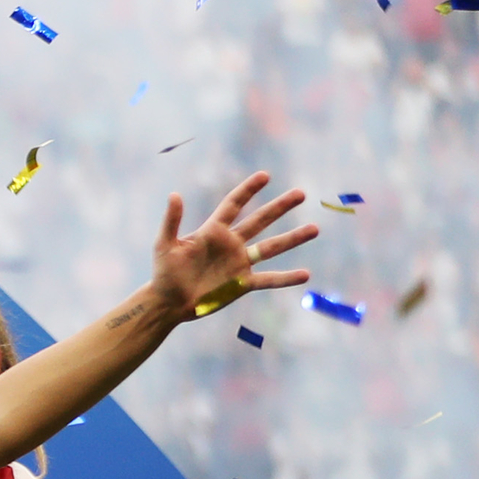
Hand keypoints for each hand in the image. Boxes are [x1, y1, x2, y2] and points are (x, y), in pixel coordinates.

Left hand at [152, 171, 318, 319]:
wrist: (168, 303)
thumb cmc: (164, 272)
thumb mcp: (164, 245)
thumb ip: (171, 221)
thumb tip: (174, 194)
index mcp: (212, 231)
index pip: (233, 205)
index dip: (248, 190)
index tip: (265, 175)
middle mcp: (231, 244)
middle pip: (260, 221)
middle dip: (279, 207)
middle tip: (301, 193)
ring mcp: (239, 263)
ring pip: (271, 247)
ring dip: (293, 238)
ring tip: (315, 228)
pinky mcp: (242, 284)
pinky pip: (268, 279)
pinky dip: (286, 278)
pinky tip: (305, 275)